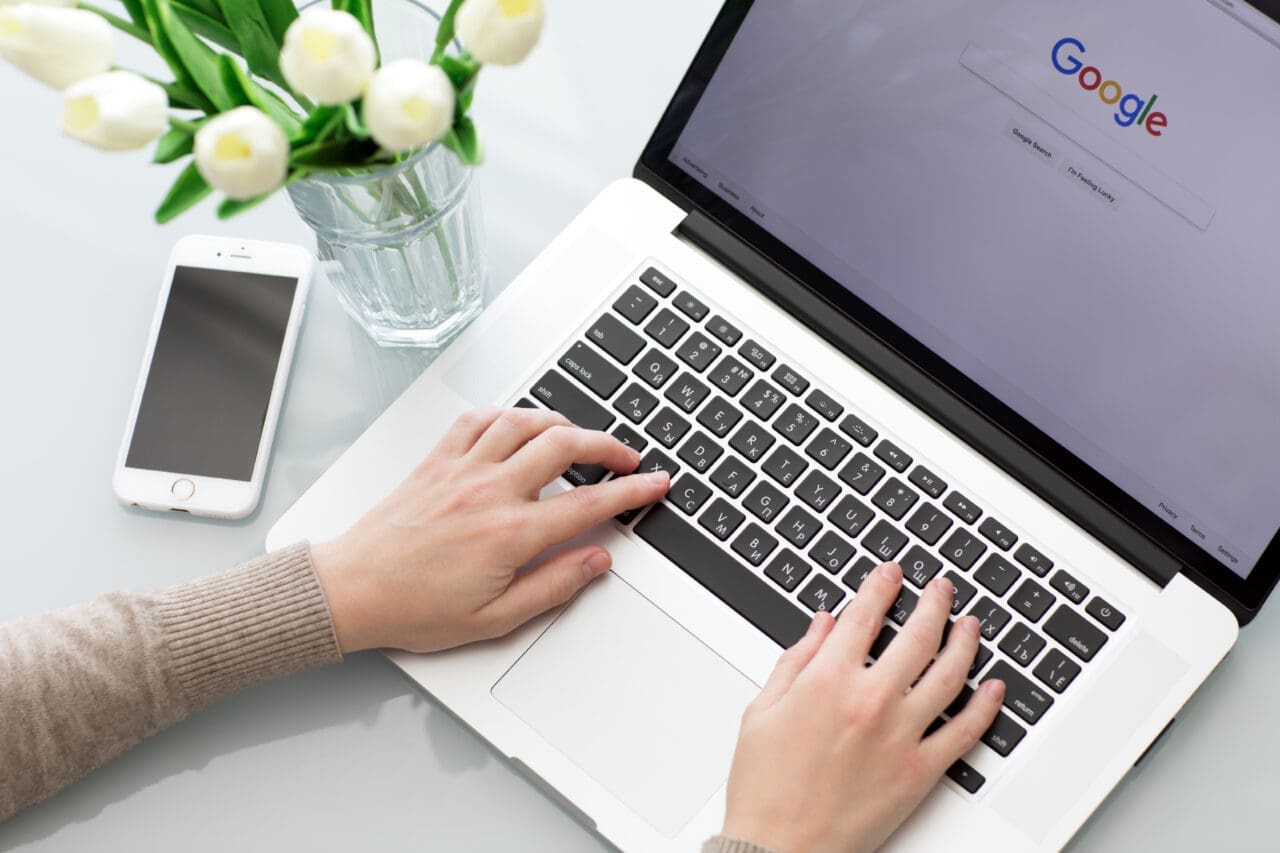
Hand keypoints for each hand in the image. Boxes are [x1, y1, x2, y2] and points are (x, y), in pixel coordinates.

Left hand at [310, 407, 669, 653]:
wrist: (351, 590)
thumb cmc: (414, 608)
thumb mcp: (495, 619)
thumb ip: (553, 586)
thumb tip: (595, 562)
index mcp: (511, 533)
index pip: (589, 502)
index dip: (632, 490)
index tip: (655, 483)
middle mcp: (490, 491)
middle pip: (566, 445)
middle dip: (608, 445)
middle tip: (626, 458)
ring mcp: (462, 469)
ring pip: (525, 422)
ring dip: (561, 423)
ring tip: (579, 438)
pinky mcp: (437, 460)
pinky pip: (478, 419)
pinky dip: (507, 414)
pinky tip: (519, 425)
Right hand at [722, 563, 1005, 852]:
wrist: (779, 846)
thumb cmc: (765, 785)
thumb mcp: (762, 709)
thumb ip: (795, 660)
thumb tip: (822, 626)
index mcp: (827, 680)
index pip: (865, 615)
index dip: (881, 586)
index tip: (891, 573)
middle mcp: (870, 701)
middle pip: (918, 636)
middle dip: (933, 603)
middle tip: (940, 589)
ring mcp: (901, 735)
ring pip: (950, 674)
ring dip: (965, 641)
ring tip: (970, 624)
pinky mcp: (920, 771)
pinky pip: (965, 731)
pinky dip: (985, 705)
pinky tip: (993, 687)